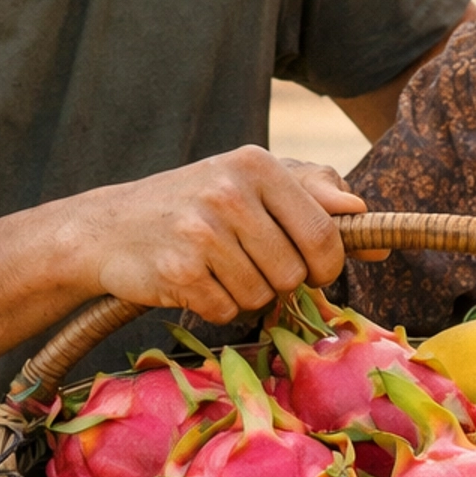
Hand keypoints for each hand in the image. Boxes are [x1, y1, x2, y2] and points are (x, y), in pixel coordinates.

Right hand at [79, 148, 367, 323]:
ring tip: (216, 267)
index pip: (326, 232)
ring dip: (246, 294)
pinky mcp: (177, 271)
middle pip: (295, 273)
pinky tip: (194, 280)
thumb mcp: (252, 182)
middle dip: (280, 281)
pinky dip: (216, 306)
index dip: (328, 264)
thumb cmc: (195, 203)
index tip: (315, 269)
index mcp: (256, 164)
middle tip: (249, 263)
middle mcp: (229, 193)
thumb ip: (314, 193)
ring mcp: (200, 232)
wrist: (109, 228)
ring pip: (262, 297)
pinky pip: (227, 312)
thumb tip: (365, 215)